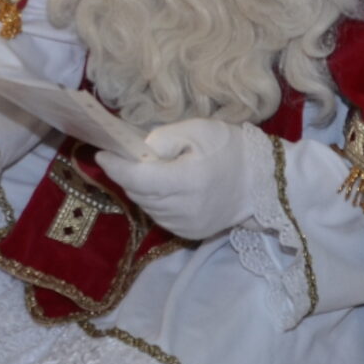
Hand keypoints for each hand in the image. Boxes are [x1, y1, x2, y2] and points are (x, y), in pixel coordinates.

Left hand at [94, 117, 262, 241]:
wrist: (261, 182)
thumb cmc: (229, 149)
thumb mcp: (198, 130)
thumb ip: (163, 138)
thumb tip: (137, 150)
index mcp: (188, 180)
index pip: (138, 178)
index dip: (116, 167)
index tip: (101, 153)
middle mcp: (185, 208)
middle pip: (138, 192)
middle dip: (127, 174)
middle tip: (126, 156)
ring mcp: (186, 225)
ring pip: (145, 206)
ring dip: (140, 188)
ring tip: (151, 171)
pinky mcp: (189, 234)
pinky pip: (158, 216)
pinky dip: (154, 201)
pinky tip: (165, 188)